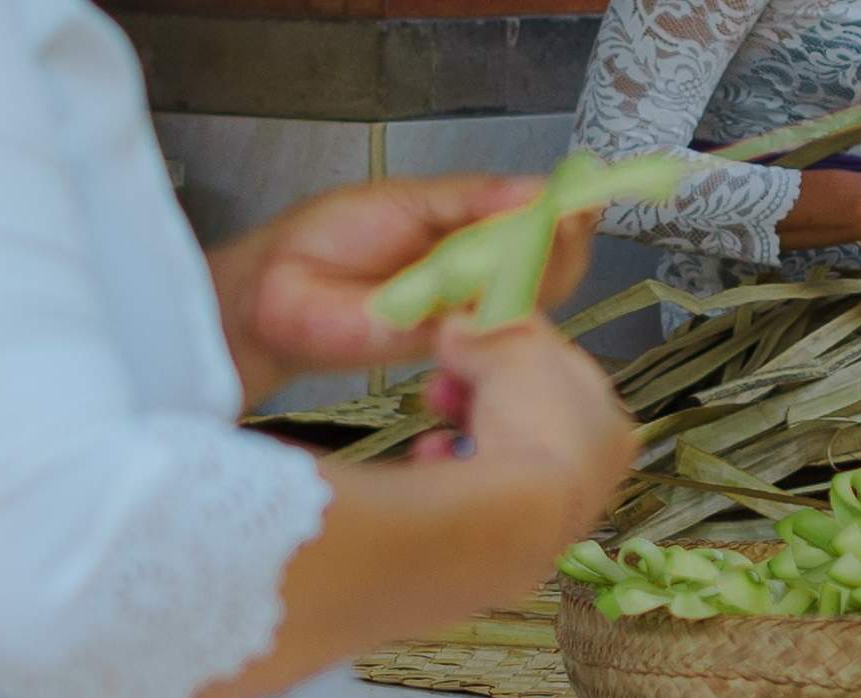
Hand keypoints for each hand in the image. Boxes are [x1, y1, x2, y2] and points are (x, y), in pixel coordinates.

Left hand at [209, 175, 594, 402]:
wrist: (274, 289)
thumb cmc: (329, 240)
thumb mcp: (409, 200)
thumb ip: (471, 198)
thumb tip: (538, 189)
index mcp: (473, 239)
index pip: (539, 230)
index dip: (568, 216)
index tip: (586, 197)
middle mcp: (478, 280)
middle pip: (551, 269)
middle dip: (567, 242)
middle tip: (571, 216)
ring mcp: (467, 315)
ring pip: (532, 300)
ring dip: (545, 268)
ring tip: (543, 236)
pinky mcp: (448, 345)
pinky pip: (493, 327)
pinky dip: (508, 301)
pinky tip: (510, 276)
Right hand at [410, 319, 636, 531]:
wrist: (512, 522)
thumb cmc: (535, 424)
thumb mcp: (516, 350)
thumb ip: (490, 332)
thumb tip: (460, 323)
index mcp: (610, 427)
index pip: (565, 374)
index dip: (518, 348)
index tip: (478, 335)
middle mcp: (586, 474)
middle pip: (524, 412)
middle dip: (478, 386)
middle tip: (444, 374)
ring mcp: (545, 509)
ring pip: (494, 449)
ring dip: (459, 424)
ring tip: (434, 408)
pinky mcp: (503, 536)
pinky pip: (469, 489)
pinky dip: (447, 467)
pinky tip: (433, 456)